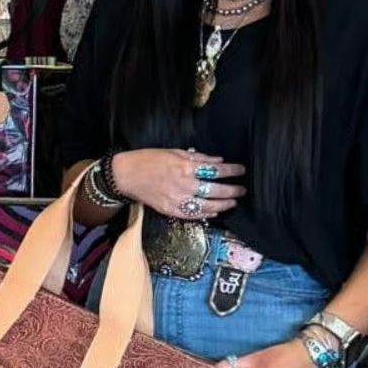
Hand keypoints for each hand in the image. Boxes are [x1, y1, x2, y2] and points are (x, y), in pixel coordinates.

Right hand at [110, 149, 246, 220]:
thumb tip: (217, 160)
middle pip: (216, 190)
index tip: (241, 170)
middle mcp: (184, 185)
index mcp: (185, 168)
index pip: (216, 170)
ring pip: (208, 206)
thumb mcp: (173, 152)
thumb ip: (197, 157)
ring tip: (232, 202)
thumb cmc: (147, 160)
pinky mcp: (170, 210)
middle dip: (232, 190)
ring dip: (223, 205)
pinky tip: (214, 212)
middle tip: (241, 190)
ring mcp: (178, 200)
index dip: (232, 171)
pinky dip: (206, 214)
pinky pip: (193, 215)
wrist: (126, 175)